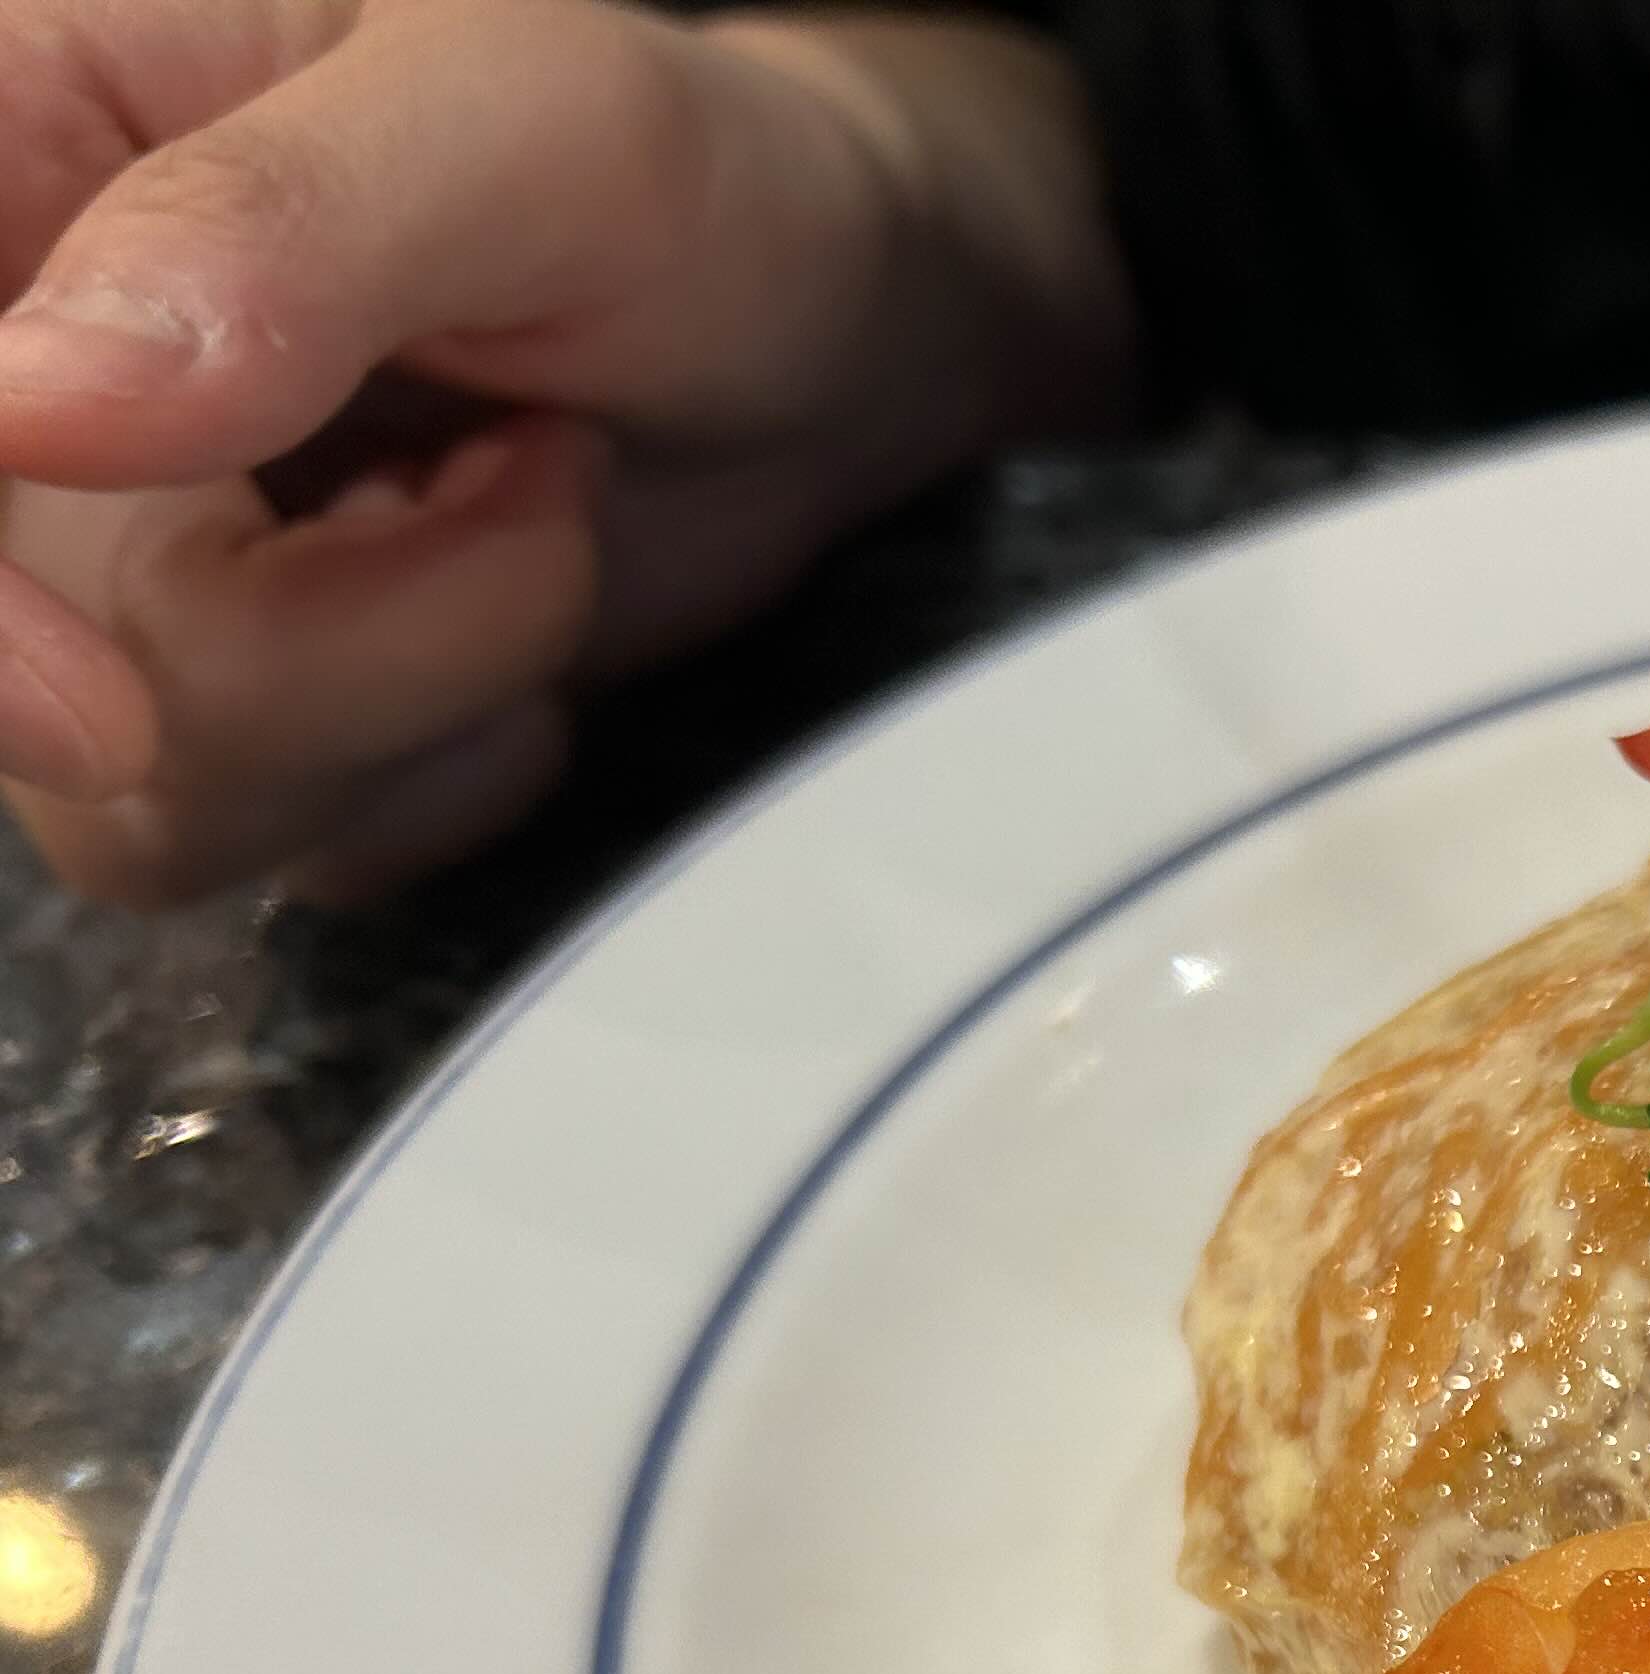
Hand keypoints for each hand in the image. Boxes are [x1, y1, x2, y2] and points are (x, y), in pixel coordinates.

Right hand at [0, 0, 1130, 905]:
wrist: (833, 323)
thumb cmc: (686, 178)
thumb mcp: (526, 121)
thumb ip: (279, 228)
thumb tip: (28, 400)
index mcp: (7, 142)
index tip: (100, 697)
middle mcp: (14, 368)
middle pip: (27, 653)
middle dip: (330, 632)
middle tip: (522, 468)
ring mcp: (108, 554)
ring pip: (141, 787)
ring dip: (412, 687)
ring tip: (533, 501)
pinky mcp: (230, 704)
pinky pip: (277, 841)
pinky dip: (441, 768)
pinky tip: (518, 611)